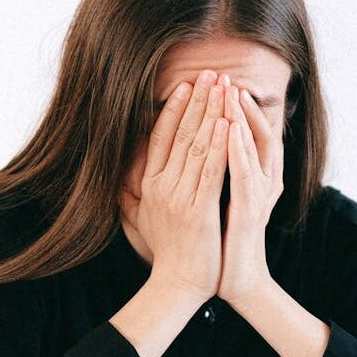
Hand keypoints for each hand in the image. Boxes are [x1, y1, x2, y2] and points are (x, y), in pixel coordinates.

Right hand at [119, 69, 228, 301]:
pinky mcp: (198, 210)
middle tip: (210, 73)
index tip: (185, 85)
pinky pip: (211, 171)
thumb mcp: (145, 217)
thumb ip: (138, 192)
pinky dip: (220, 145)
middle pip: (180, 134)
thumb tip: (128, 175)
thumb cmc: (167, 251)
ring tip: (223, 87)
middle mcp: (160, 186)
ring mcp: (179, 197)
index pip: (160, 138)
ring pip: (197, 146)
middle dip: (198, 100)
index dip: (173, 109)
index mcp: (149, 185)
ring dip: (211, 113)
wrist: (177, 284)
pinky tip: (228, 123)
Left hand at [216, 75, 284, 305]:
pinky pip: (245, 174)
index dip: (224, 109)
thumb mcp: (209, 203)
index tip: (208, 86)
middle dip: (233, 104)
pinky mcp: (251, 210)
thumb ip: (203, 178)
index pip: (236, 134)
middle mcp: (257, 181)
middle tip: (221, 76)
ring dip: (239, 118)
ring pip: (251, 147)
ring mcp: (257, 194)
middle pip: (248, 133)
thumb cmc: (219, 242)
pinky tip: (229, 129)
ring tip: (228, 91)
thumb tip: (179, 157)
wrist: (234, 280)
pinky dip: (238, 150)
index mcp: (245, 177)